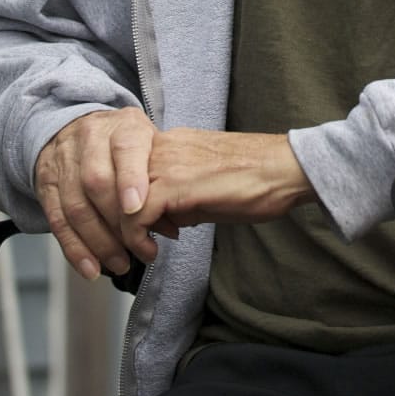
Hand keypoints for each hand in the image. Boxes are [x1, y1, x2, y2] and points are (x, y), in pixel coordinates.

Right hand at [34, 106, 156, 280]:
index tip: (137, 208)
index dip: (130, 179)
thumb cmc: (126, 143)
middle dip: (119, 223)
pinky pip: (57, 221)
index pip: (125, 149)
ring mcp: (63, 162)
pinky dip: (74, 249)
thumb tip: (170, 229)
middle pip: (97, 183)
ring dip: (99, 242)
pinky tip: (91, 268)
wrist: (78, 125)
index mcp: (122, 126)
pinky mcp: (47, 186)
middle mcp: (89, 140)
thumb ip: (160, 181)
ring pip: (76, 206)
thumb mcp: (150, 146)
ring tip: (121, 263)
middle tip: (141, 249)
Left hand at [123, 130, 316, 262]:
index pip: (121, 171)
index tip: (136, 230)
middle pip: (110, 185)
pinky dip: (137, 239)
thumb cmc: (256, 177)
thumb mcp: (204, 183)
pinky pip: (135, 216)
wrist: (284, 169)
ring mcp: (165, 163)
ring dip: (122, 234)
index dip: (120, 205)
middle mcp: (161, 147)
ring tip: (140, 253)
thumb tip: (161, 222)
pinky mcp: (174, 185)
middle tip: (128, 247)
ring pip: (116, 201)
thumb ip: (177, 196)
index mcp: (168, 142)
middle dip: (114, 221)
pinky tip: (153, 251)